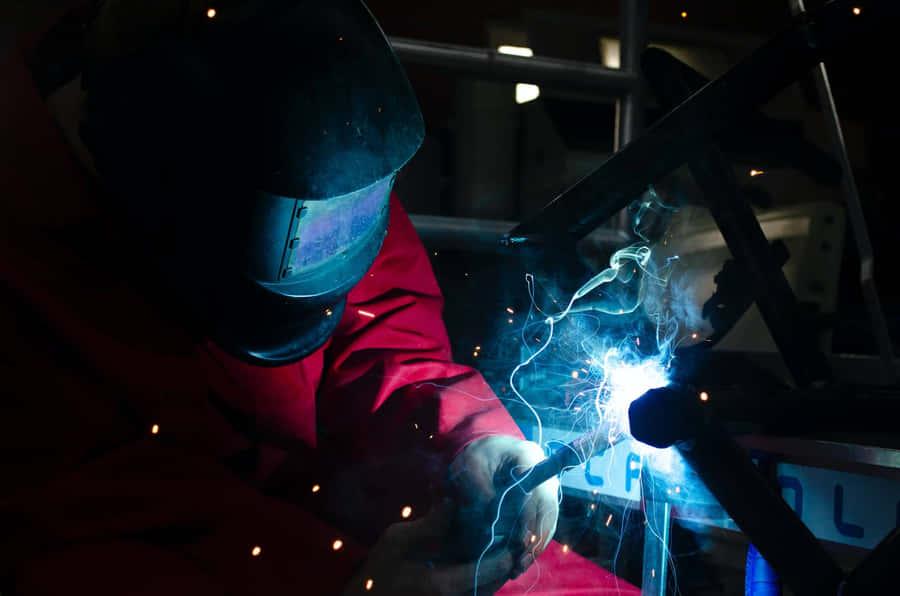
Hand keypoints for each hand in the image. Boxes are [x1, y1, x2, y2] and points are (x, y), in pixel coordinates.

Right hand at [341, 499, 514, 594]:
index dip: (506, 550)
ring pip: (487, 590)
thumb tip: (453, 503)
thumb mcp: (396, 542)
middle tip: (508, 535)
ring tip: (496, 544)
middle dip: (505, 559)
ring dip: (495, 569)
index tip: (508, 529)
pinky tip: (477, 558)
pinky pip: (475, 593)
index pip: (492, 569)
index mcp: (444, 584)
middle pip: (495, 583)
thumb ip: (429, 524)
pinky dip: (482, 578)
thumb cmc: (377, 574)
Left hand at [448, 436, 558, 579]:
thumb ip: (483, 495)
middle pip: (548, 509)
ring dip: (536, 545)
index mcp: (528, 456)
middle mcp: (543, 472)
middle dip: (535, 538)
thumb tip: (493, 528)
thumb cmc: (475, 456)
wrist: (483, 449)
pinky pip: (543, 522)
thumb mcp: (472, 470)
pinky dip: (534, 541)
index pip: (536, 492)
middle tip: (520, 562)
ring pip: (548, 520)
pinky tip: (522, 558)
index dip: (530, 519)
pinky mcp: (541, 499)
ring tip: (519, 567)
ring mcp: (545, 486)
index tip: (520, 541)